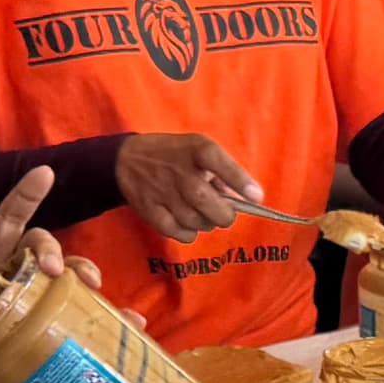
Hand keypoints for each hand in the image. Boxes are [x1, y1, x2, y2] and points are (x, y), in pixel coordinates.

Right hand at [114, 132, 265, 240]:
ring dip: (206, 223)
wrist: (127, 160)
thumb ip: (221, 172)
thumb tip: (242, 201)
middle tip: (225, 214)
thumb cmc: (174, 156)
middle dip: (224, 215)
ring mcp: (162, 191)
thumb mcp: (197, 150)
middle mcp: (179, 170)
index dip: (239, 181)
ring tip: (200, 212)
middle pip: (209, 203)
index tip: (257, 198)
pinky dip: (189, 233)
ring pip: (197, 222)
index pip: (218, 162)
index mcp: (196, 149)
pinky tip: (186, 222)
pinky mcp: (150, 210)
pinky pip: (180, 233)